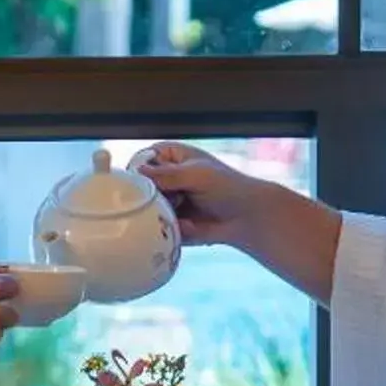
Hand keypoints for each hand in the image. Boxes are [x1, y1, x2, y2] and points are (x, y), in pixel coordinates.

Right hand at [135, 142, 262, 248]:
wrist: (248, 217)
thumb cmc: (228, 187)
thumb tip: (138, 171)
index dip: (139, 169)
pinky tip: (190, 226)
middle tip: (170, 200)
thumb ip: (166, 174)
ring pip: (148, 208)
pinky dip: (171, 227)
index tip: (141, 182)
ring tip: (182, 214)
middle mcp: (167, 178)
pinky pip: (159, 226)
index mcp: (172, 157)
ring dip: (161, 213)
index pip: (143, 159)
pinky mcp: (172, 222)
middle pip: (142, 186)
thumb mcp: (196, 174)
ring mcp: (168, 201)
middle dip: (151, 196)